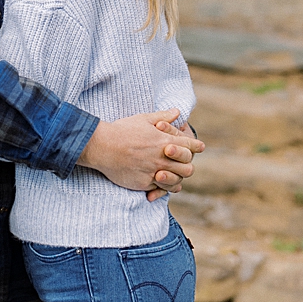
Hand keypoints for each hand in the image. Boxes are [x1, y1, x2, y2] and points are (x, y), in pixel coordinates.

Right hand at [77, 108, 203, 194]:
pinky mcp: (144, 184)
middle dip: (188, 165)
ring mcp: (154, 172)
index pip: (189, 146)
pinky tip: (162, 184)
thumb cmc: (122, 130)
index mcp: (164, 141)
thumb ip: (163, 116)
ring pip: (176, 181)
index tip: (200, 147)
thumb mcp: (144, 119)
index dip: (196, 146)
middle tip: (183, 164)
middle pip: (188, 168)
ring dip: (177, 178)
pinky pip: (160, 189)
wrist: (102, 146)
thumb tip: (178, 112)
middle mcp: (162, 158)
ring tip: (174, 175)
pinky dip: (163, 187)